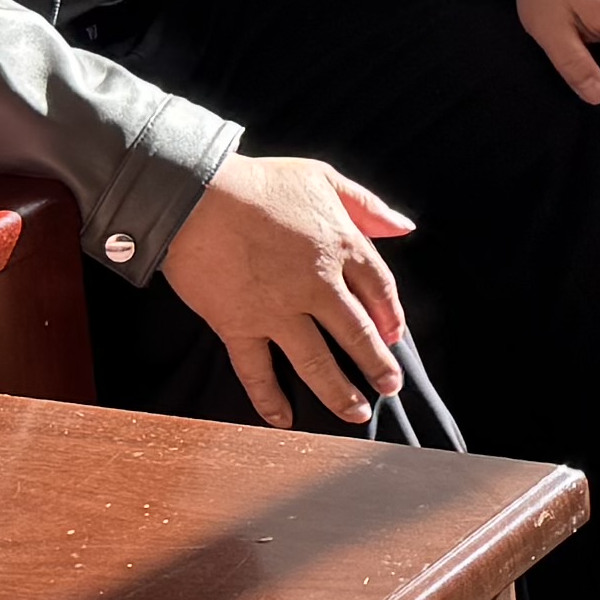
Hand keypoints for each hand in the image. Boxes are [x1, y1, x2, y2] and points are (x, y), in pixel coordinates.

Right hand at [157, 152, 420, 426]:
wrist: (195, 194)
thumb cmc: (259, 182)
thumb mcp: (322, 178)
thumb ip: (367, 205)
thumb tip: (404, 227)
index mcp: (341, 246)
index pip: (380, 289)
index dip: (391, 315)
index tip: (395, 334)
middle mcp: (316, 285)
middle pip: (357, 333)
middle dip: (377, 364)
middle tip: (390, 386)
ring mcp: (277, 310)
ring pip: (317, 362)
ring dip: (339, 392)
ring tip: (357, 413)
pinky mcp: (238, 325)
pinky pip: (257, 371)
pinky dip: (269, 399)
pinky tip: (283, 420)